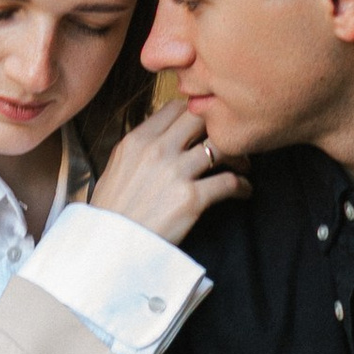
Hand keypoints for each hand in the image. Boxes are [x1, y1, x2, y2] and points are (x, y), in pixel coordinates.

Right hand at [88, 100, 249, 248]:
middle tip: (229, 140)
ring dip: (238, 156)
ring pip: (221, 147)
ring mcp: (176, 173)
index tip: (206, 125)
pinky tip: (244, 190)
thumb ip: (140, 148)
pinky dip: (243, 185)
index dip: (196, 112)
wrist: (109, 246)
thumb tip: (162, 137)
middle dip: (220, 127)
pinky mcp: (191, 198)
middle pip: (202, 119)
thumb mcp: (116, 167)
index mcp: (137, 140)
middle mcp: (158, 150)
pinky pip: (230, 182)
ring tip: (242, 166)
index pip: (176, 107)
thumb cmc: (112, 211)